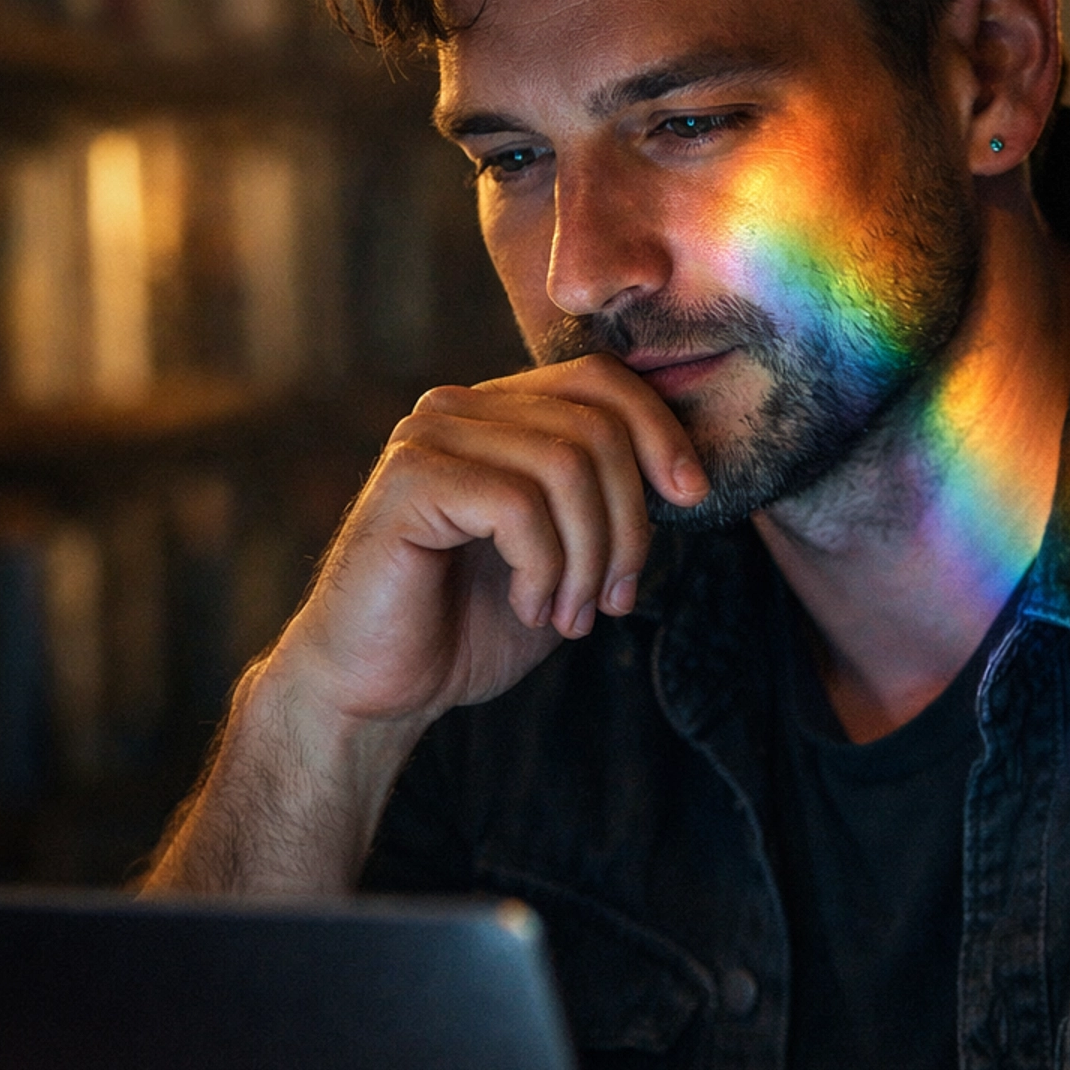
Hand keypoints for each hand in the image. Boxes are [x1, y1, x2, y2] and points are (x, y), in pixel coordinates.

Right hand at [264, 352, 708, 728]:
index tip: (691, 499)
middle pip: (595, 426)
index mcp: (498, 413)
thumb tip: (684, 477)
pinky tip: (526, 607)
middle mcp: (460, 408)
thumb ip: (608, 508)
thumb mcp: (566, 560)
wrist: (378, 688)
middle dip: (628, 524)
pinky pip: (517, 505)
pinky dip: (543, 569)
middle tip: (613, 600)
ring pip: (566, 465)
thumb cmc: (468, 627)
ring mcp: (429, 437)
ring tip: (570, 616)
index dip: (660, 431)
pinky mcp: (409, 479)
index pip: (600, 381)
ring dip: (588, 558)